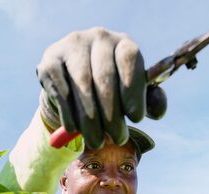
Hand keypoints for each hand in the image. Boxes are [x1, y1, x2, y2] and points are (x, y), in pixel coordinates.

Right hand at [36, 28, 146, 148]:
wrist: (72, 84)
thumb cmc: (110, 91)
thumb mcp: (132, 95)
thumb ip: (149, 101)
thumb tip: (158, 111)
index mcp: (123, 43)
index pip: (129, 59)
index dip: (133, 91)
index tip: (136, 119)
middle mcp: (98, 37)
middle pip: (104, 76)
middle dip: (112, 114)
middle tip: (117, 139)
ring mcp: (72, 45)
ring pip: (82, 84)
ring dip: (90, 119)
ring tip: (96, 141)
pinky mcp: (50, 59)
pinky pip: (61, 88)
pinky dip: (68, 112)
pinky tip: (74, 128)